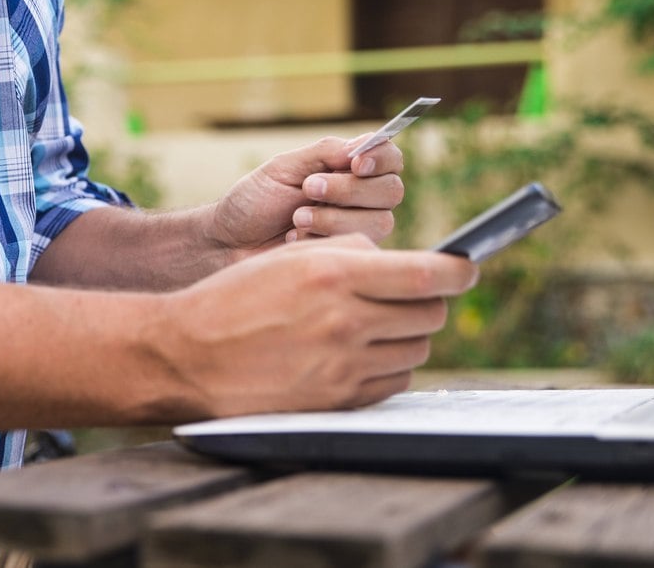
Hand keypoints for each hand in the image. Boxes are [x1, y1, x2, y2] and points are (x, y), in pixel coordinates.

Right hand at [154, 234, 477, 416]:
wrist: (187, 356)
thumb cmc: (233, 299)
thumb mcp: (290, 257)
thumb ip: (351, 252)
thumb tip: (399, 264)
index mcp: (335, 276)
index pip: (429, 276)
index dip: (458, 270)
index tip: (466, 267)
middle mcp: (346, 323)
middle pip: (431, 315)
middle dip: (427, 301)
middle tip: (406, 295)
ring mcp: (344, 368)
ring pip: (416, 350)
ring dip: (405, 335)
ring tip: (371, 325)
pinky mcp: (338, 401)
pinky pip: (392, 382)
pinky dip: (386, 366)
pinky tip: (356, 354)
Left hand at [208, 136, 404, 254]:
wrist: (230, 242)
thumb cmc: (256, 200)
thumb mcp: (284, 168)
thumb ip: (325, 154)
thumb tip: (362, 147)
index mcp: (349, 168)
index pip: (390, 158)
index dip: (381, 158)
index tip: (355, 163)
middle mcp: (362, 198)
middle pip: (392, 191)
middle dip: (349, 190)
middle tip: (308, 189)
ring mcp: (358, 229)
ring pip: (380, 222)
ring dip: (334, 218)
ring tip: (296, 218)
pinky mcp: (349, 257)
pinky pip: (358, 249)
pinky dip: (323, 240)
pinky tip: (295, 238)